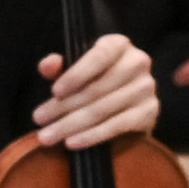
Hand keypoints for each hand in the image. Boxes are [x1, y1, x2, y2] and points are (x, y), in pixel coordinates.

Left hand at [33, 31, 159, 149]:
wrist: (123, 103)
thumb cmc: (93, 80)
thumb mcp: (74, 70)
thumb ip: (59, 67)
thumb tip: (47, 65)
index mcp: (119, 44)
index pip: (99, 56)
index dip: (76, 74)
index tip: (54, 91)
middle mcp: (138, 62)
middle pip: (96, 88)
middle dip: (63, 106)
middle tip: (39, 119)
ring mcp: (146, 88)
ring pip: (103, 109)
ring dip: (71, 124)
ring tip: (47, 135)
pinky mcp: (150, 112)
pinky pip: (117, 126)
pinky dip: (92, 136)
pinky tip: (71, 142)